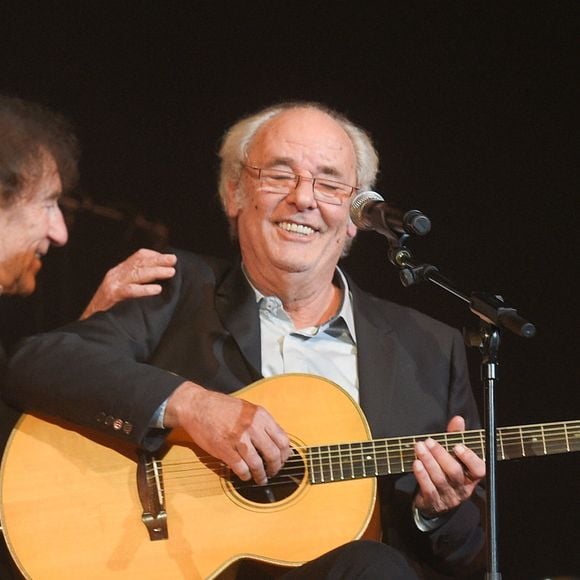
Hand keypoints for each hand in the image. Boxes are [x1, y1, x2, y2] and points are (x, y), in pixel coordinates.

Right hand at [80, 248, 176, 319]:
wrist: (90, 323)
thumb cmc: (109, 309)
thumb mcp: (121, 290)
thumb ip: (136, 282)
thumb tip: (159, 279)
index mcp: (118, 272)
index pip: (137, 257)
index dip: (154, 255)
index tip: (168, 258)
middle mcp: (115, 275)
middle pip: (139, 263)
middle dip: (158, 260)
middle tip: (173, 260)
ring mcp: (113, 285)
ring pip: (137, 274)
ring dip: (156, 272)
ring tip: (170, 272)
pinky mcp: (112, 297)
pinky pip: (131, 291)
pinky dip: (145, 289)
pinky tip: (157, 289)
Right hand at [164, 381, 290, 484]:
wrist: (197, 406)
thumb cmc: (221, 407)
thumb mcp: (248, 408)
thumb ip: (262, 423)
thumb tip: (276, 441)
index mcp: (260, 415)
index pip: (282, 439)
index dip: (285, 454)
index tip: (283, 459)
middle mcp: (252, 426)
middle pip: (273, 454)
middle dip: (275, 467)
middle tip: (273, 472)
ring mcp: (238, 438)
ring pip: (257, 464)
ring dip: (261, 475)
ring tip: (261, 478)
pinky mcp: (224, 449)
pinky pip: (240, 468)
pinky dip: (245, 475)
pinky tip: (245, 476)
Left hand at [413, 415, 485, 517]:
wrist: (436, 500)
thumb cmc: (446, 471)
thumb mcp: (453, 454)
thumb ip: (456, 436)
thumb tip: (458, 419)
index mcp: (471, 477)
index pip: (479, 470)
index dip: (469, 458)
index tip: (457, 446)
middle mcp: (462, 488)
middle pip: (454, 472)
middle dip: (441, 454)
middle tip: (429, 441)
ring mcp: (448, 497)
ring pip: (440, 479)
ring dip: (428, 461)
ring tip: (419, 447)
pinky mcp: (434, 502)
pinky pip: (428, 489)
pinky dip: (422, 475)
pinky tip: (416, 463)